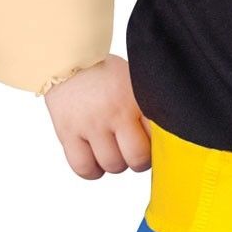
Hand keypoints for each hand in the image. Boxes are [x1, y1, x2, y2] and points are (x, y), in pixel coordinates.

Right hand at [43, 54, 151, 178]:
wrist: (67, 60)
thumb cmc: (104, 75)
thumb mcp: (133, 83)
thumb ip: (147, 107)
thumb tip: (164, 138)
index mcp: (134, 98)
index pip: (158, 137)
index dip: (157, 145)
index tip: (151, 142)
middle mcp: (114, 112)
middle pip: (137, 158)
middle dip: (139, 160)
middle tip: (134, 152)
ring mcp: (90, 124)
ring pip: (112, 165)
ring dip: (116, 164)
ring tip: (113, 151)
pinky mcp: (67, 133)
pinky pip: (84, 167)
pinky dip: (93, 171)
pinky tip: (95, 161)